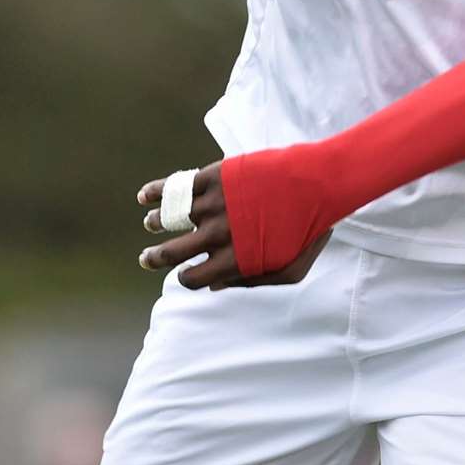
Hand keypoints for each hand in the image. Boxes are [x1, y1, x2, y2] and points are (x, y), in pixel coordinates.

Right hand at [137, 163, 328, 289]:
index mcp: (233, 260)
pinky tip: (145, 196)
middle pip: (170, 253)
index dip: (185, 278)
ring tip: (151, 224)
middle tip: (147, 259)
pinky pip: (175, 186)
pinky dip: (155, 192)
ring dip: (155, 224)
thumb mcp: (290, 270)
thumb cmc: (309, 229)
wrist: (319, 183)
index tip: (184, 273)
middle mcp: (217, 235)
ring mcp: (213, 205)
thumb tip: (216, 286)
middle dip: (153, 259)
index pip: (192, 279)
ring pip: (168, 218)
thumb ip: (252, 282)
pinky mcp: (213, 178)